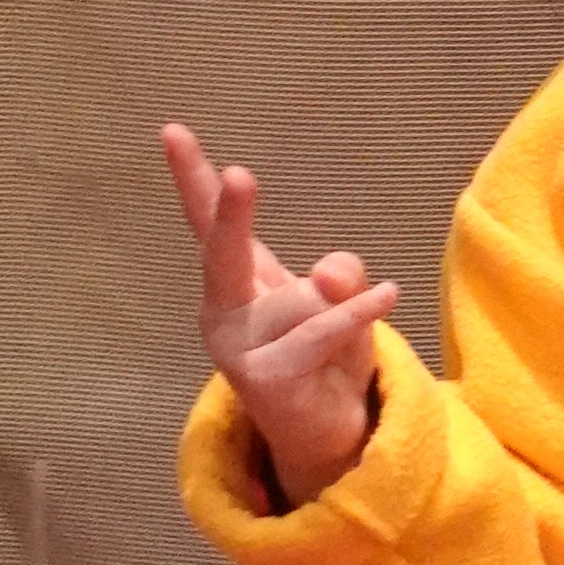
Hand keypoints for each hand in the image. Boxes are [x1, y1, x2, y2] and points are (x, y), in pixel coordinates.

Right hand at [161, 123, 396, 508]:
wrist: (328, 433)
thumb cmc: (328, 355)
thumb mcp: (342, 300)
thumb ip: (338, 276)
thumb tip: (326, 277)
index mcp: (237, 280)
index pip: (209, 222)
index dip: (194, 178)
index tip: (174, 131)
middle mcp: (224, 310)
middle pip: (222, 252)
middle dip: (231, 212)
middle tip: (240, 173)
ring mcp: (235, 346)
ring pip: (305, 299)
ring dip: (341, 316)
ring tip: (337, 349)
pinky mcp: (260, 378)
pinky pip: (323, 330)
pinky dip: (359, 316)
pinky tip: (389, 295)